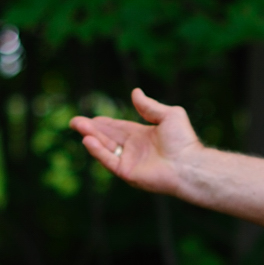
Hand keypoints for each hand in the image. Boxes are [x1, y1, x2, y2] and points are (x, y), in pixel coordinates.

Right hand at [69, 89, 201, 196]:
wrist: (189, 163)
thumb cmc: (183, 140)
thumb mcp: (168, 115)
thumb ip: (149, 106)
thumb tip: (135, 92)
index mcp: (142, 136)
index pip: (117, 128)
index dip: (103, 123)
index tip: (90, 118)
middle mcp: (133, 150)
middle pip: (107, 137)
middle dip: (91, 129)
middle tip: (74, 121)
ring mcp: (129, 162)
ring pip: (105, 148)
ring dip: (91, 137)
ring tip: (78, 125)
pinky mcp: (127, 173)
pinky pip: (109, 161)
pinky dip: (98, 151)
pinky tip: (88, 140)